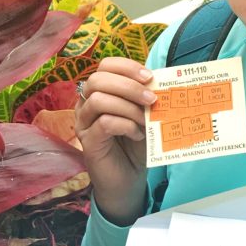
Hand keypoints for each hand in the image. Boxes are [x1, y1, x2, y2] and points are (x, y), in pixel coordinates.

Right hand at [74, 57, 156, 225]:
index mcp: (101, 91)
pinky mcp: (87, 142)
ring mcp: (84, 123)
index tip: (149, 77)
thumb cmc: (136, 144)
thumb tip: (161, 80)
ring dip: (128, 107)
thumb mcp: (145, 115)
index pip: (105, 66)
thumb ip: (147, 97)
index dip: (127, 67)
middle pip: (98, 79)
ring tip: (145, 119)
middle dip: (128, 86)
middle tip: (151, 98)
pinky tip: (138, 135)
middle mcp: (86, 104)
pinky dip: (125, 125)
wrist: (129, 179)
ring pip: (98, 100)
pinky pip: (104, 123)